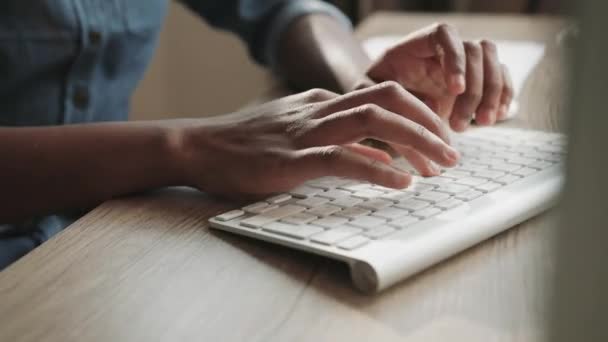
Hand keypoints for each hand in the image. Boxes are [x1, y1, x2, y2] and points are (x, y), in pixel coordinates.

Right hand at [171, 83, 459, 197]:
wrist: (197, 147)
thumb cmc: (244, 143)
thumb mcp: (295, 128)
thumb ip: (334, 134)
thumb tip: (377, 150)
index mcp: (322, 102)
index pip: (384, 95)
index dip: (421, 114)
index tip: (440, 140)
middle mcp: (320, 109)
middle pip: (389, 99)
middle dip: (429, 123)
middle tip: (453, 152)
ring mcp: (305, 132)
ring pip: (373, 122)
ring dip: (416, 142)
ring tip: (441, 166)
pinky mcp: (291, 159)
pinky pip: (343, 158)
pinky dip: (378, 169)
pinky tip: (401, 182)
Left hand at [365, 23, 513, 131]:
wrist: (385, 109)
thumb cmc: (374, 98)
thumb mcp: (369, 95)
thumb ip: (387, 99)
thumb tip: (425, 109)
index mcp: (416, 45)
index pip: (444, 33)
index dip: (454, 58)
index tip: (455, 89)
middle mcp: (443, 50)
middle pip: (474, 50)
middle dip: (474, 88)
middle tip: (460, 124)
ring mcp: (463, 65)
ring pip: (493, 62)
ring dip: (492, 93)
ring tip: (483, 122)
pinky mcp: (476, 82)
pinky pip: (501, 78)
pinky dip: (504, 95)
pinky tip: (498, 116)